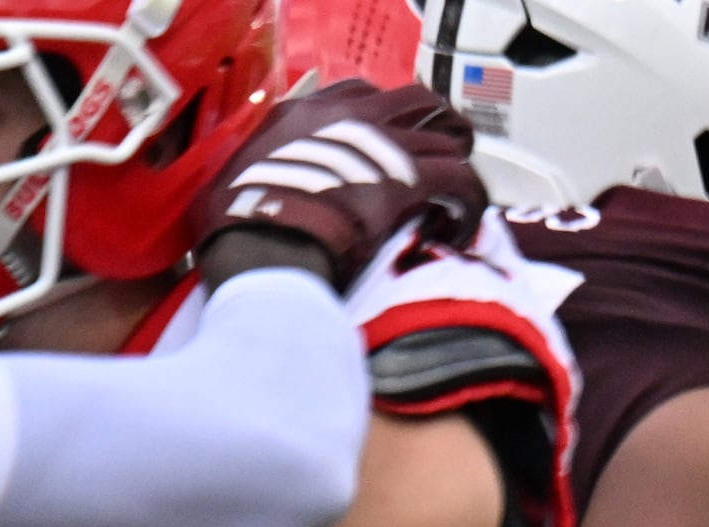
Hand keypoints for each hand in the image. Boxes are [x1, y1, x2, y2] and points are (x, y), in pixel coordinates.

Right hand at [192, 83, 485, 277]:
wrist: (263, 249)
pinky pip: (460, 178)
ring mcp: (379, 142)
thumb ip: (266, 170)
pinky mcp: (408, 176)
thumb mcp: (239, 181)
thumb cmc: (240, 227)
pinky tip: (460, 228)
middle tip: (445, 155)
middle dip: (436, 125)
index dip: (387, 119)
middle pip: (413, 99)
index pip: (359, 95)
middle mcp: (343, 116)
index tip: (394, 144)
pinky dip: (469, 203)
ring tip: (459, 198)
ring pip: (446, 137)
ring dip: (457, 166)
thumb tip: (265, 189)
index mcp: (300, 113)